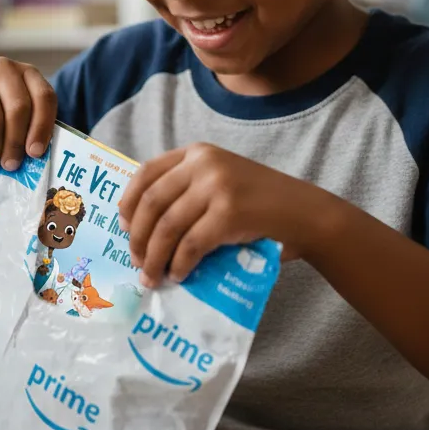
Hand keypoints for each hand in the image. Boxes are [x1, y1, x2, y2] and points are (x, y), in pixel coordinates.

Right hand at [0, 57, 56, 170]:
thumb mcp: (18, 118)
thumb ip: (30, 129)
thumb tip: (36, 155)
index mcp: (27, 73)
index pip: (43, 97)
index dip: (42, 127)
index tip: (35, 153)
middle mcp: (3, 67)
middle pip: (18, 107)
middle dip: (15, 142)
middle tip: (10, 165)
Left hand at [118, 143, 319, 286]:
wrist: (306, 214)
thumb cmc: (259, 205)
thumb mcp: (219, 182)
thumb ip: (186, 191)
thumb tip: (140, 229)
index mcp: (197, 152)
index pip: (146, 173)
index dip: (129, 202)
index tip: (122, 227)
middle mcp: (203, 163)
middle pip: (152, 203)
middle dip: (137, 237)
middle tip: (136, 262)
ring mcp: (216, 186)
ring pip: (167, 227)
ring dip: (154, 257)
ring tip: (152, 277)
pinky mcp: (229, 213)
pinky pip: (190, 244)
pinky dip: (179, 264)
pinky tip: (179, 276)